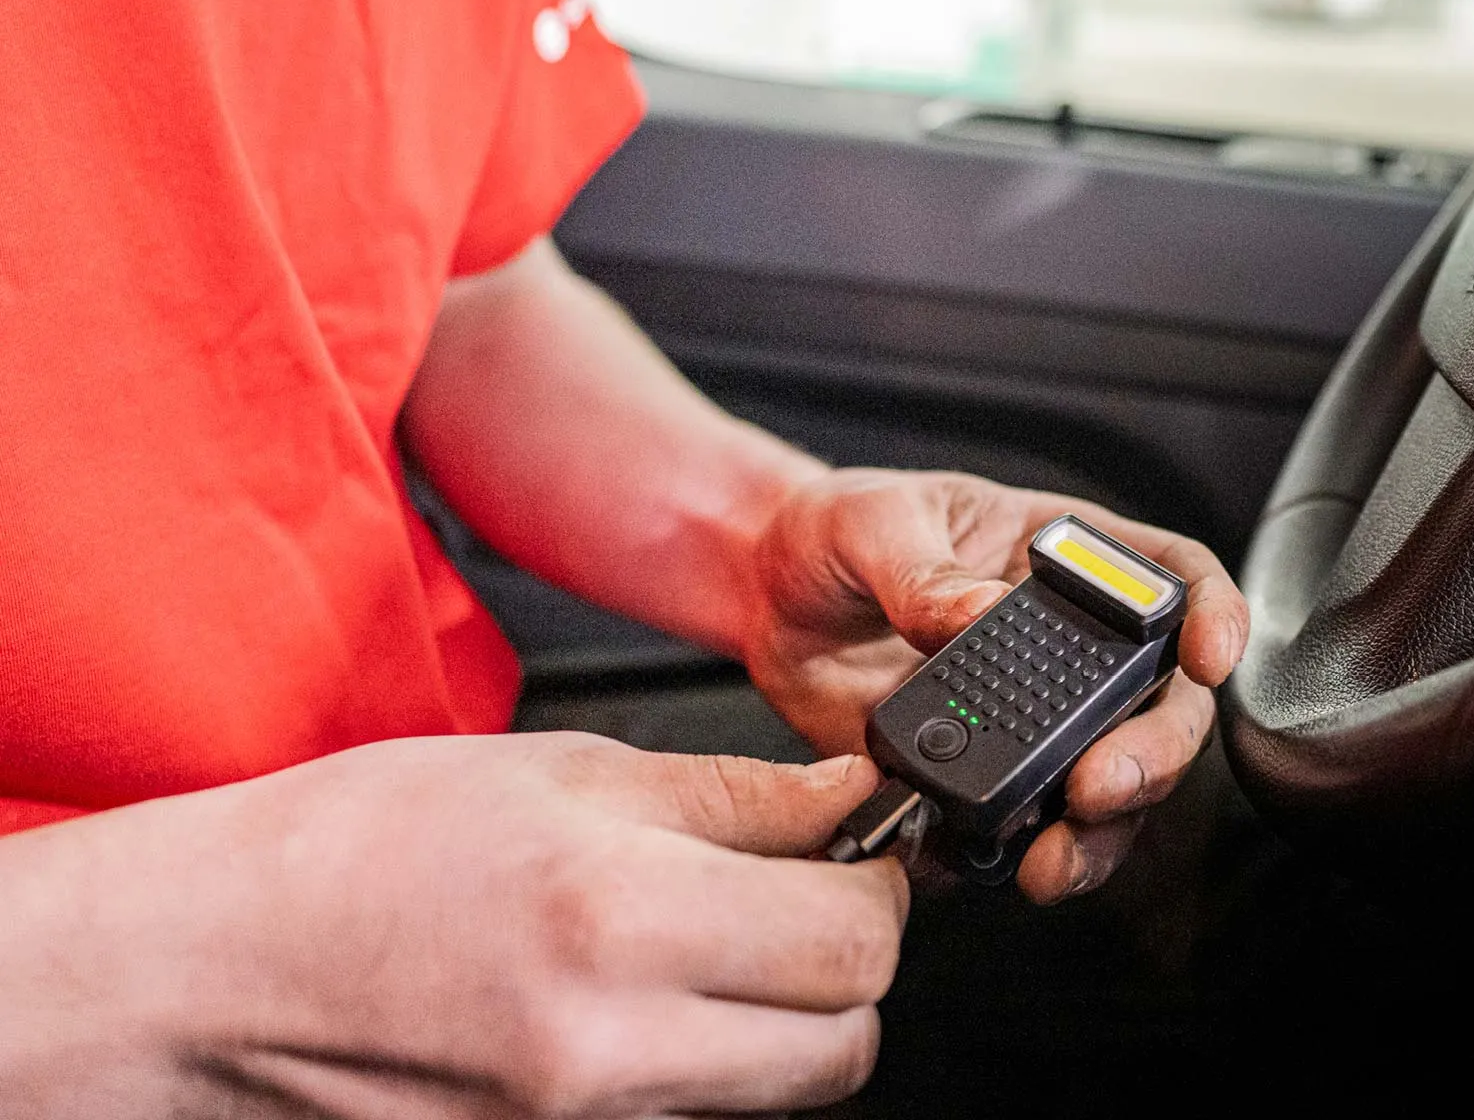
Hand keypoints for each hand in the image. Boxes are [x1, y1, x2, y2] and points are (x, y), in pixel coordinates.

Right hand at [0, 734, 904, 1116]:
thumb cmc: (360, 850)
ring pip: (776, 1092)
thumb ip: (728, 795)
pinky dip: (705, 1060)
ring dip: (784, 1015)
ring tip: (715, 932)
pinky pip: (689, 1119)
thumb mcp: (562, 771)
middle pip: (842, 1043)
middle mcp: (612, 1056)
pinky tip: (648, 989)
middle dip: (851, 960)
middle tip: (807, 889)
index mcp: (620, 922)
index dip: (880, 880)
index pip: (852, 943)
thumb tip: (843, 799)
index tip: (862, 840)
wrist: (211, 971)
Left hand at [740, 470, 1249, 905]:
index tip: (1209, 658)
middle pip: (1160, 703)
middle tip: (1101, 785)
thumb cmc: (834, 531)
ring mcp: (1029, 718)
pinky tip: (979, 864)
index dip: (1212, 614)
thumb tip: (975, 611)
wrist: (767, 596)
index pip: (1173, 576)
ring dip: (1100, 834)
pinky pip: (1024, 833)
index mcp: (1061, 556)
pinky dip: (1014, 861)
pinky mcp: (980, 777)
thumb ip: (922, 568)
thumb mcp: (870, 521)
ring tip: (1051, 860)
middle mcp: (1066, 643)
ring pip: (1110, 786)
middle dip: (1153, 755)